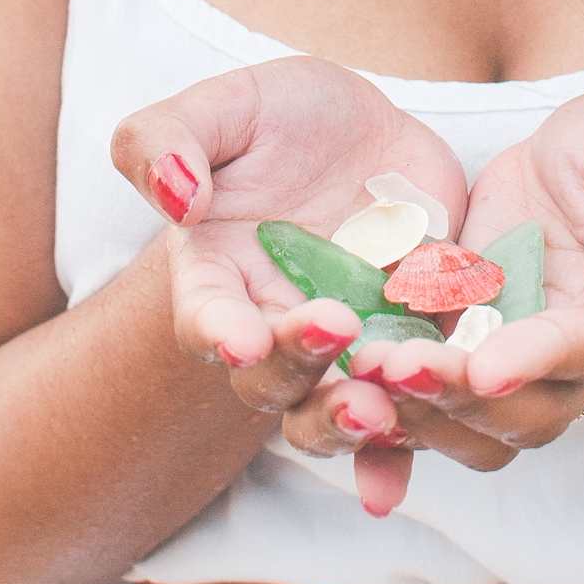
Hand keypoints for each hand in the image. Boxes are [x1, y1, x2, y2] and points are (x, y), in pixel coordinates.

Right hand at [111, 55, 468, 513]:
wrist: (365, 132)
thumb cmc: (277, 120)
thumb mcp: (224, 106)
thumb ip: (169, 139)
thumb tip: (176, 197)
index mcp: (218, 275)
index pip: (205, 315)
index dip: (217, 330)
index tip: (238, 337)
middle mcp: (276, 326)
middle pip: (272, 379)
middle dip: (297, 368)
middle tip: (333, 332)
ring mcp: (348, 346)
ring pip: (338, 410)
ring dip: (353, 420)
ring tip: (378, 406)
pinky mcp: (412, 344)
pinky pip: (413, 406)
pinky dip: (411, 443)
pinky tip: (404, 477)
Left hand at [346, 87, 583, 469]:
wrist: (567, 152)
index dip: (543, 359)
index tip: (485, 367)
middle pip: (539, 410)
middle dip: (468, 399)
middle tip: (400, 368)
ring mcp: (528, 354)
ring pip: (485, 419)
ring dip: (428, 407)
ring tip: (369, 371)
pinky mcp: (474, 342)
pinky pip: (441, 388)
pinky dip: (401, 395)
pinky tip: (353, 378)